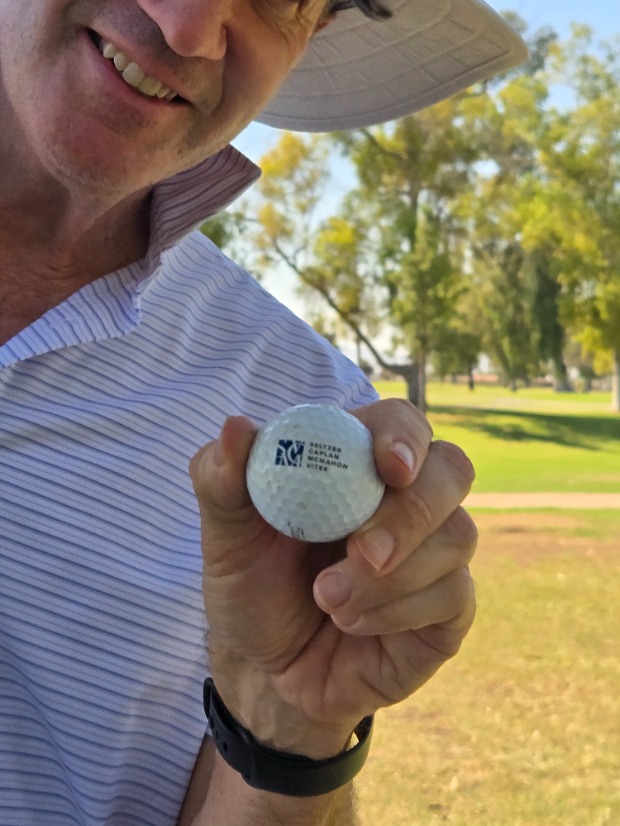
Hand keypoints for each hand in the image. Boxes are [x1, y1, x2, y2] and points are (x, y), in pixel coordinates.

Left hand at [189, 399, 476, 758]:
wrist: (266, 669)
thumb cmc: (252, 587)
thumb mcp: (225, 537)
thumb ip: (222, 480)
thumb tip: (236, 428)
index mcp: (357, 463)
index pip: (402, 423)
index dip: (403, 437)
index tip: (389, 467)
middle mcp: (405, 500)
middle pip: (452, 469)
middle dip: (411, 512)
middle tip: (364, 553)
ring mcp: (434, 553)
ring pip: (458, 535)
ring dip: (391, 578)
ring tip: (327, 601)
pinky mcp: (447, 607)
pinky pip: (455, 595)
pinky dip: (398, 612)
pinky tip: (353, 623)